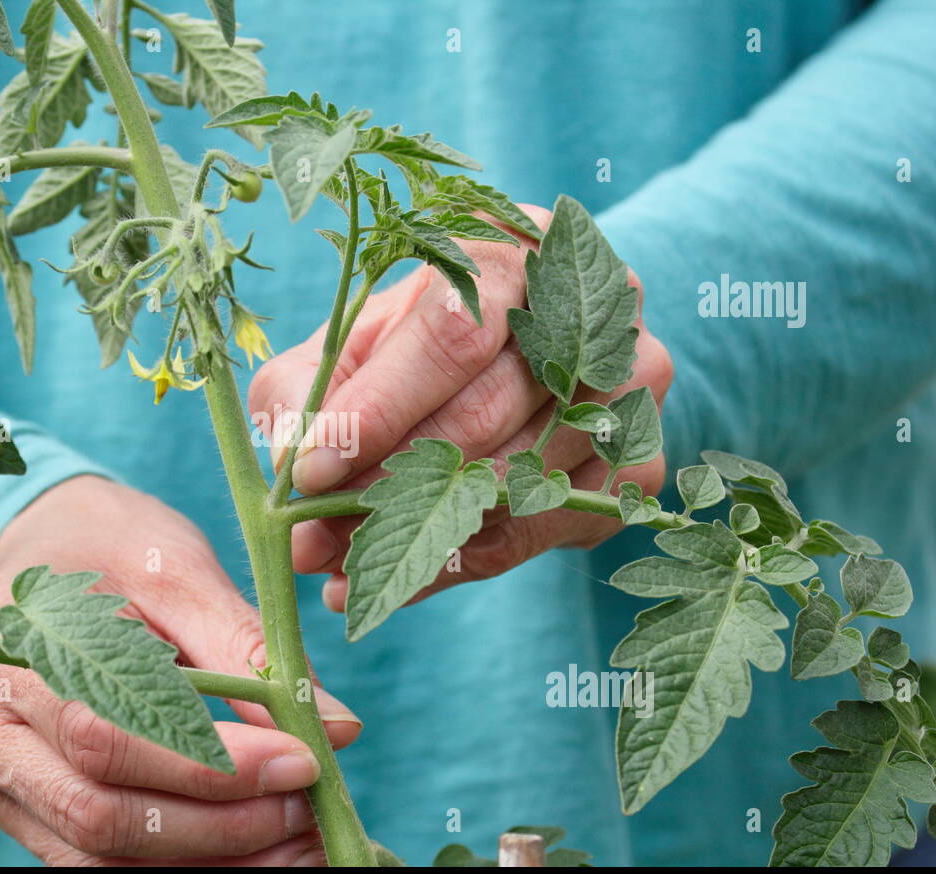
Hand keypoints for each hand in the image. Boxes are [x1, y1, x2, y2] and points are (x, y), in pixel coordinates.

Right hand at [0, 475, 360, 865]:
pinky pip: (92, 858)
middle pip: (100, 814)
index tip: (303, 763)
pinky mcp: (12, 803)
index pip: (109, 738)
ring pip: (97, 854)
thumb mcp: (179, 569)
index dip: (212, 769)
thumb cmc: (110, 544)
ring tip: (292, 842)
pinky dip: (175, 863)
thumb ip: (247, 648)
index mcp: (7, 650)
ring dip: (205, 860)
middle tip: (307, 810)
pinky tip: (243, 849)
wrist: (40, 543)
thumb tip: (335, 728)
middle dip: (219, 825)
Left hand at [249, 205, 672, 609]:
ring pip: (521, 480)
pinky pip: (553, 526)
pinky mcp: (643, 457)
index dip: (380, 410)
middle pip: (487, 415)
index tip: (314, 470)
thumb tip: (291, 487)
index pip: (453, 332)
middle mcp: (593, 304)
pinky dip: (475, 557)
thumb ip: (307, 402)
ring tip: (345, 560)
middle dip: (388, 487)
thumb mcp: (341, 351)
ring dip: (424, 532)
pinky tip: (415, 566)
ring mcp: (634, 383)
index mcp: (512, 245)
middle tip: (314, 539)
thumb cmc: (403, 345)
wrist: (506, 357)